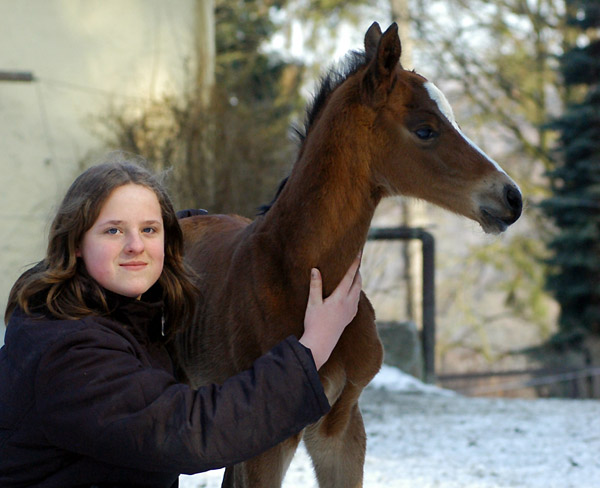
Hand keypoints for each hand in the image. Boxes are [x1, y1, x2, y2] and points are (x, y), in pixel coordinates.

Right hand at [299, 253, 361, 369]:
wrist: (320, 343)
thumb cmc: (314, 323)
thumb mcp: (312, 303)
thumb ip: (315, 285)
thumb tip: (315, 269)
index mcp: (340, 297)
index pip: (350, 276)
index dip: (355, 263)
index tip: (359, 252)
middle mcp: (349, 303)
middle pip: (358, 282)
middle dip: (358, 270)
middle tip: (357, 259)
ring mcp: (351, 310)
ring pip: (358, 291)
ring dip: (357, 280)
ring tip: (355, 272)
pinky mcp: (350, 317)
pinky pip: (356, 299)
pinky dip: (355, 290)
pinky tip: (351, 290)